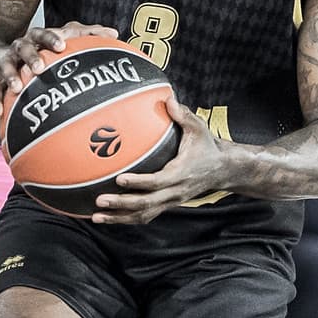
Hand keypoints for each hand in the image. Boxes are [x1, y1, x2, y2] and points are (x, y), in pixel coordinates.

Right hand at [0, 21, 122, 112]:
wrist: (12, 57)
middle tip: (39, 69)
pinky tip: (0, 113)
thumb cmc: (47, 50)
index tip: (61, 46)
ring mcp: (7, 64)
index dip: (51, 39)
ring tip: (17, 88)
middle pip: (23, 48)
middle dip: (30, 58)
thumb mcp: (65, 39)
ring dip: (11, 77)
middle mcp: (20, 49)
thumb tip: (114, 34)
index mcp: (37, 38)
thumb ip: (88, 35)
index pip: (44, 34)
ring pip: (5, 68)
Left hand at [92, 98, 233, 223]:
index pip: (157, 181)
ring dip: (119, 217)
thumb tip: (167, 98)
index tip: (119, 179)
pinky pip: (145, 216)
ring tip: (96, 216)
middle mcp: (175, 191)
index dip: (138, 182)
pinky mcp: (166, 205)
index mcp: (181, 173)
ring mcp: (170, 201)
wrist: (222, 169)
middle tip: (100, 200)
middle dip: (122, 204)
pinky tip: (106, 218)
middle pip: (146, 203)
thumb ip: (182, 115)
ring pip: (143, 214)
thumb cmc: (206, 146)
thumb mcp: (198, 128)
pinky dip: (125, 219)